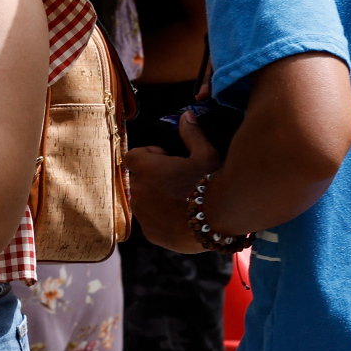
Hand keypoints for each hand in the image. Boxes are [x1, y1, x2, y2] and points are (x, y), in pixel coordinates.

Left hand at [127, 111, 221, 253]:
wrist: (219, 221)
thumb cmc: (211, 184)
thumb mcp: (206, 154)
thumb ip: (191, 134)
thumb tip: (186, 116)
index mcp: (147, 169)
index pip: (131, 157)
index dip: (146, 155)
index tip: (165, 158)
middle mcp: (139, 192)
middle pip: (137, 179)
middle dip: (151, 177)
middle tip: (176, 179)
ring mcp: (143, 215)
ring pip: (142, 201)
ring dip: (154, 197)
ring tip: (180, 199)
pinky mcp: (151, 234)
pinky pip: (149, 221)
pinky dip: (159, 218)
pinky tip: (180, 216)